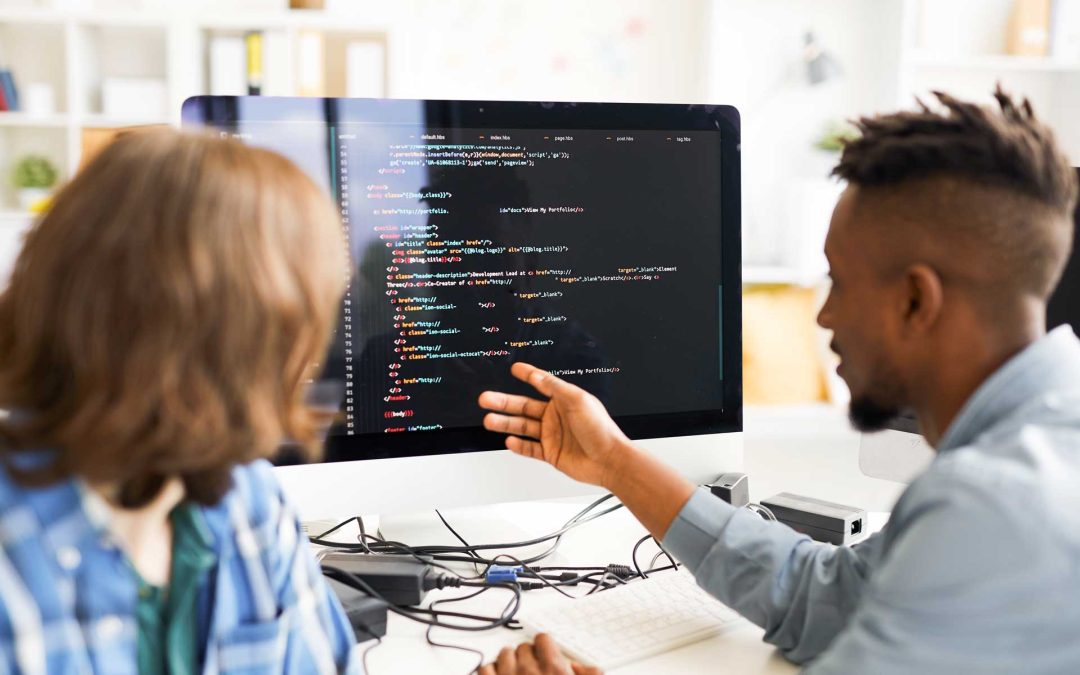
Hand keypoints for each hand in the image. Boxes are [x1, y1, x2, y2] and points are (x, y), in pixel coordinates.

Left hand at [477, 634, 601, 674]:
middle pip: (524, 646)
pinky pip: (484, 668)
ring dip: (509, 662)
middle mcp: (529, 671)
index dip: (545, 647)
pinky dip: (490, 672)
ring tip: (515, 673)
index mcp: (554, 670)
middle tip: (533, 669)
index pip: (544, 638)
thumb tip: (586, 667)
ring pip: (504, 653)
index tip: (546, 654)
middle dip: (528, 656)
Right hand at [478, 362, 631, 488]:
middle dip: (504, 402)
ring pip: (522, 428)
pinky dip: (519, 446)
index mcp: (563, 400)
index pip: (541, 384)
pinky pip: (529, 449)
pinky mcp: (550, 453)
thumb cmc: (600, 429)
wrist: (609, 460)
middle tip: (486, 398)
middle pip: (524, 407)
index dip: (528, 375)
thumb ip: (555, 388)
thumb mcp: (578, 400)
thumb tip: (538, 377)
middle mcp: (555, 417)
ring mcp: (552, 435)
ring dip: (505, 423)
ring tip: (489, 420)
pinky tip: (509, 441)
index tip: (515, 368)